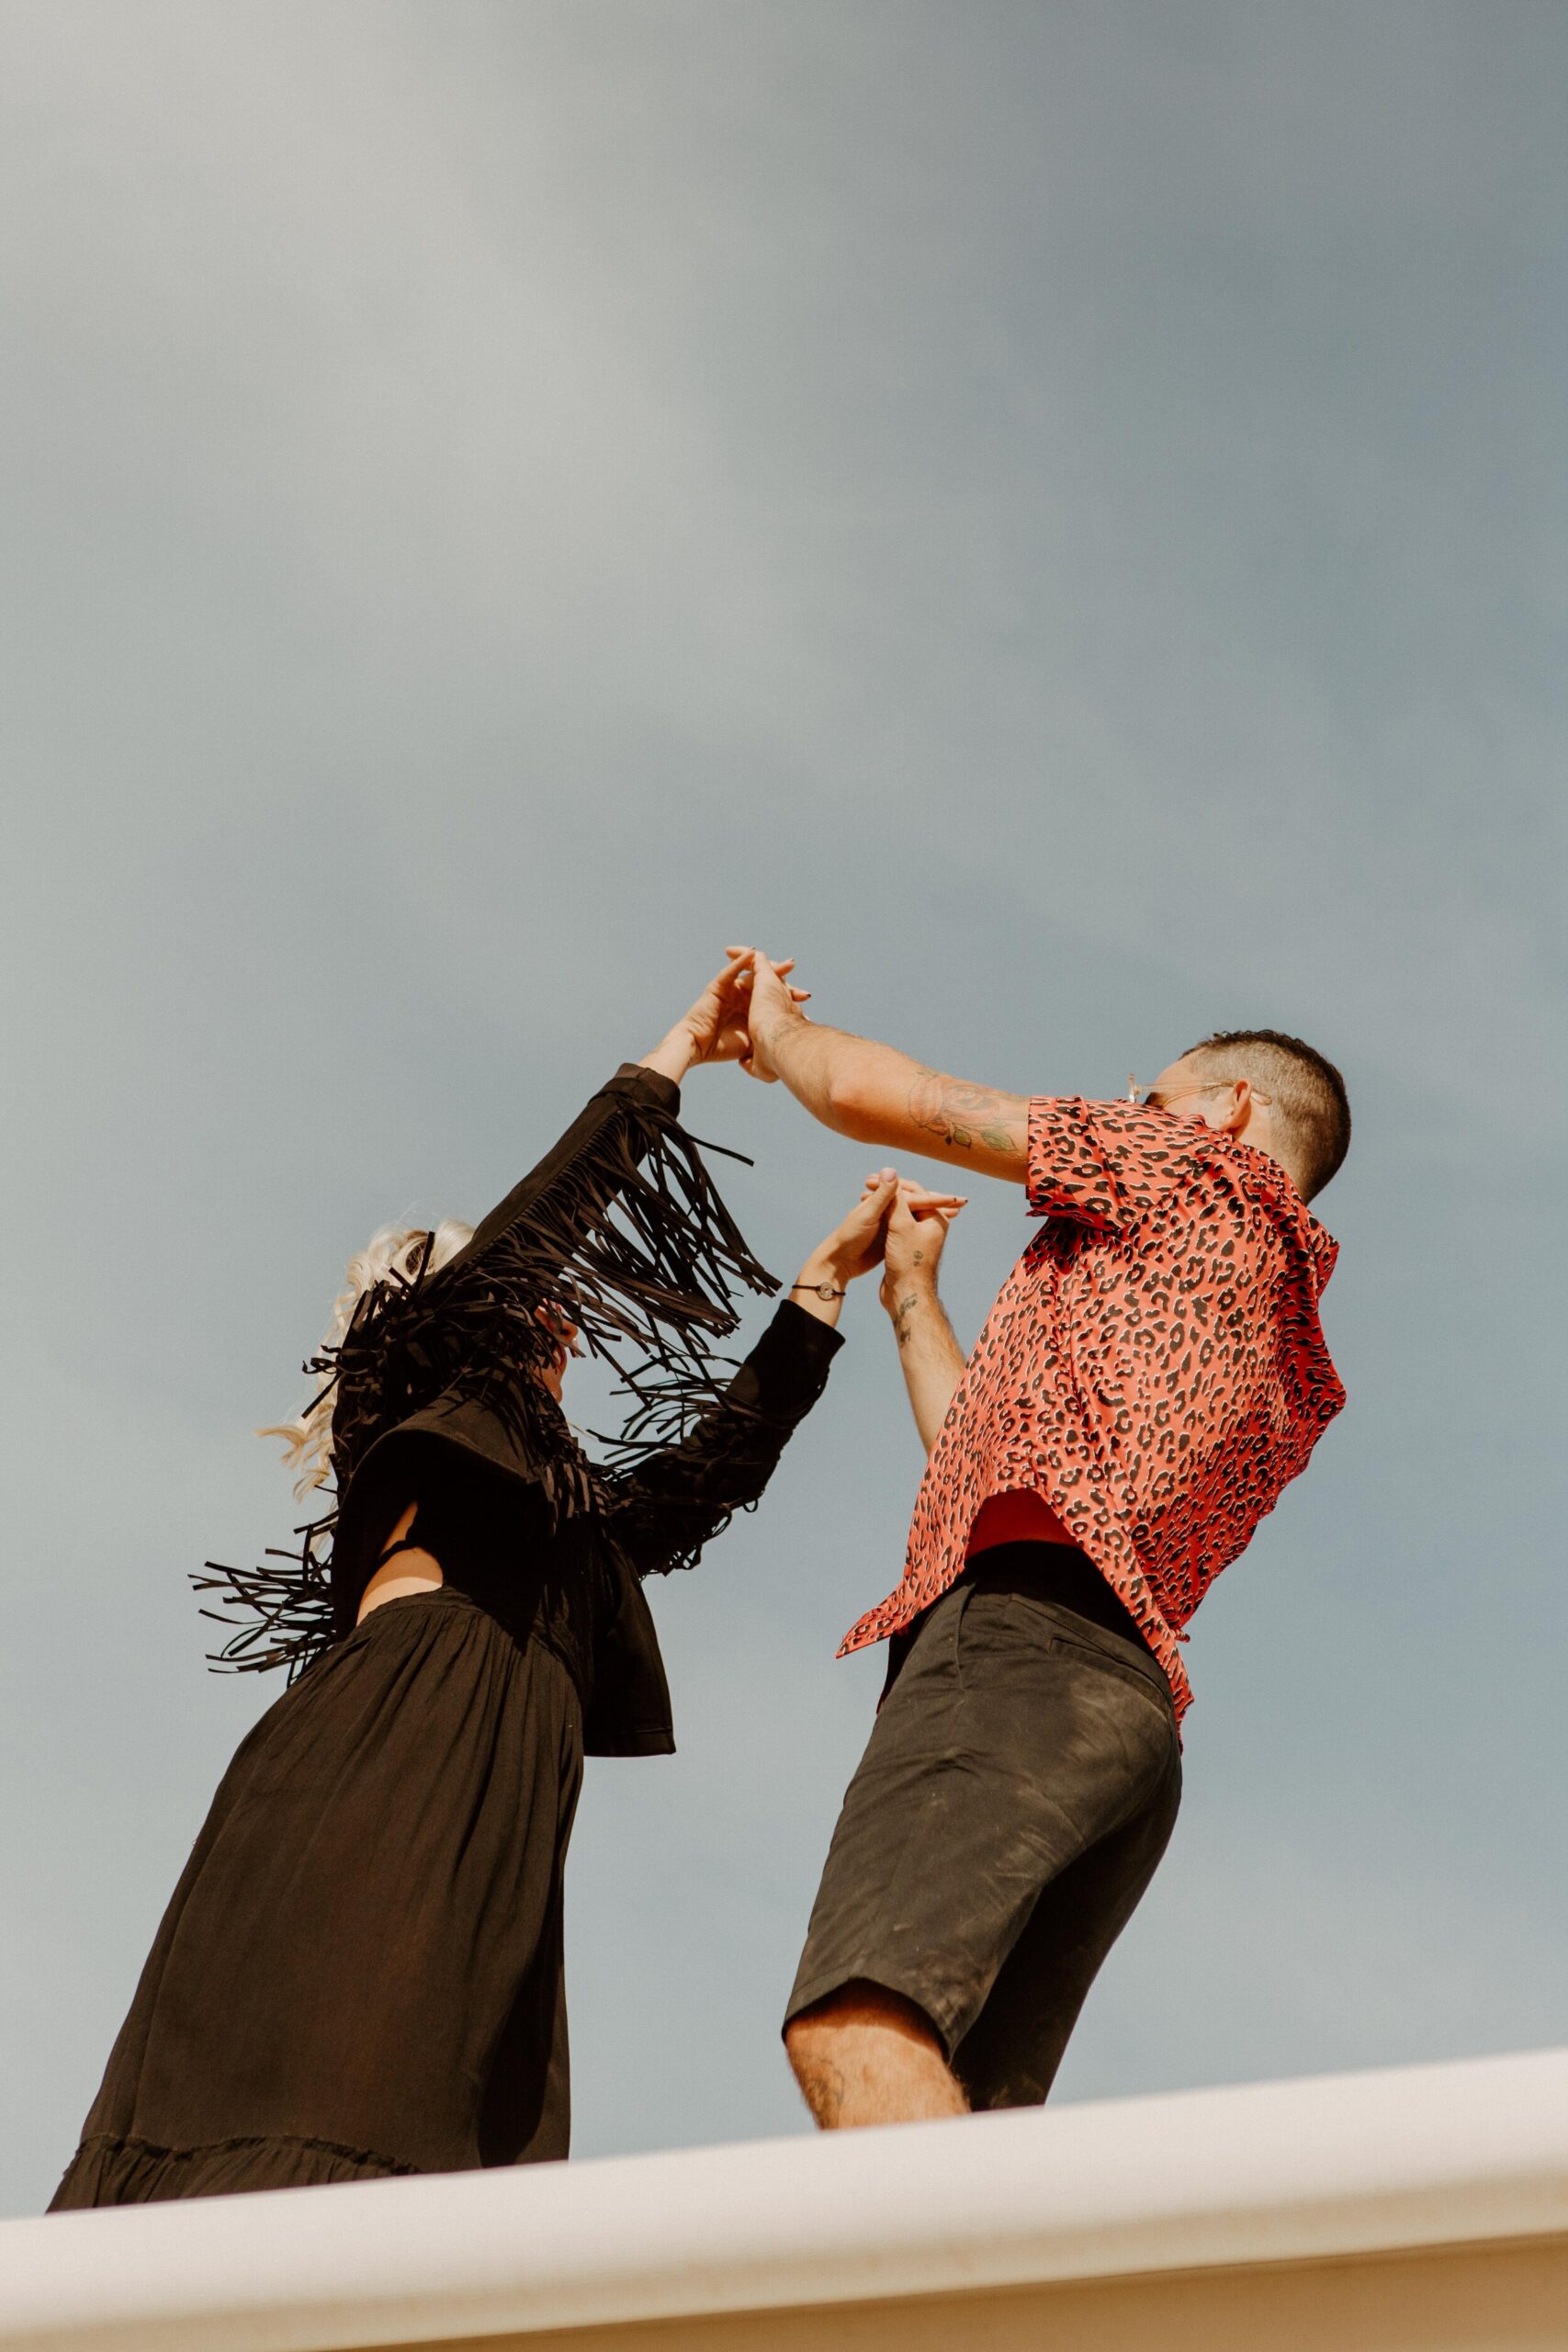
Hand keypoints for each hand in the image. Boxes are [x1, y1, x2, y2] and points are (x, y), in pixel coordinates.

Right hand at [643, 955, 807, 1082]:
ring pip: (750, 973)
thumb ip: (769, 1035)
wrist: (700, 1048)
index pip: (772, 997)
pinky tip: (752, 953)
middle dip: (781, 974)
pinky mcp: (717, 987)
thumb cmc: (725, 1048)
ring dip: (765, 963)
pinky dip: (740, 961)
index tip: (806, 997)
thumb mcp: (755, 1041)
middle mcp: (742, 998)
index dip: (789, 994)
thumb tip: (791, 1041)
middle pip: (764, 981)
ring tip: (780, 961)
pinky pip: (730, 972)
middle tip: (793, 966)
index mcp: (752, 1010)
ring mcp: (730, 991)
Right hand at [877, 1179, 960, 1314]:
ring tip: (863, 1196)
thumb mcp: (901, 1226)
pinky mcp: (906, 1247)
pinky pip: (894, 1225)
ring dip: (883, 1203)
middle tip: (866, 1184)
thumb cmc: (907, 1261)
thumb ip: (897, 1199)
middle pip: (908, 1200)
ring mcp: (918, 1238)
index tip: (871, 1180)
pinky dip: (882, 1217)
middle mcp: (929, 1227)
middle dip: (887, 1192)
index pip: (915, 1191)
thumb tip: (891, 1174)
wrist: (905, 1294)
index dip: (893, 1183)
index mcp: (935, 1219)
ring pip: (899, 1213)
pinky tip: (868, 1215)